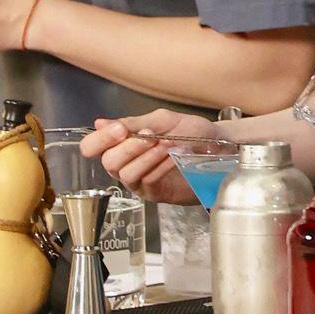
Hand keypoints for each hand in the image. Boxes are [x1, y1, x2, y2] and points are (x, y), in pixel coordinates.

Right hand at [82, 111, 219, 204]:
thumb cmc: (193, 132)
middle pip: (108, 162)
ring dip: (146, 156)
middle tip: (149, 136)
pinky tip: (172, 156)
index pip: (93, 146)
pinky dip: (158, 166)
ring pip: (126, 174)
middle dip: (128, 148)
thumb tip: (99, 123)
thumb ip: (134, 122)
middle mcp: (126, 163)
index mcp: (123, 143)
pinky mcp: (154, 194)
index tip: (119, 130)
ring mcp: (139, 181)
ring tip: (166, 144)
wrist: (221, 147)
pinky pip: (146, 182)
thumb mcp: (164, 120)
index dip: (100, 140)